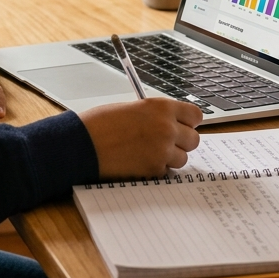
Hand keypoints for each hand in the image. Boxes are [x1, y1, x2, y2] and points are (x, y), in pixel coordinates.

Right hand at [79, 98, 202, 178]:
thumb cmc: (101, 123)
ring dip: (170, 157)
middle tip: (165, 142)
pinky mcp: (154, 169)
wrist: (83, 143)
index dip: (189, 122)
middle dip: (181, 142)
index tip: (183, 125)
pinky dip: (156, 168)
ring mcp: (162, 150)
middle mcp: (166, 127)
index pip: (195, 115)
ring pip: (182, 158)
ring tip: (148, 152)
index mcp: (161, 107)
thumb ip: (155, 115)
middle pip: (194, 139)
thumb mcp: (132, 108)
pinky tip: (139, 161)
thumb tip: (171, 124)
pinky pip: (165, 170)